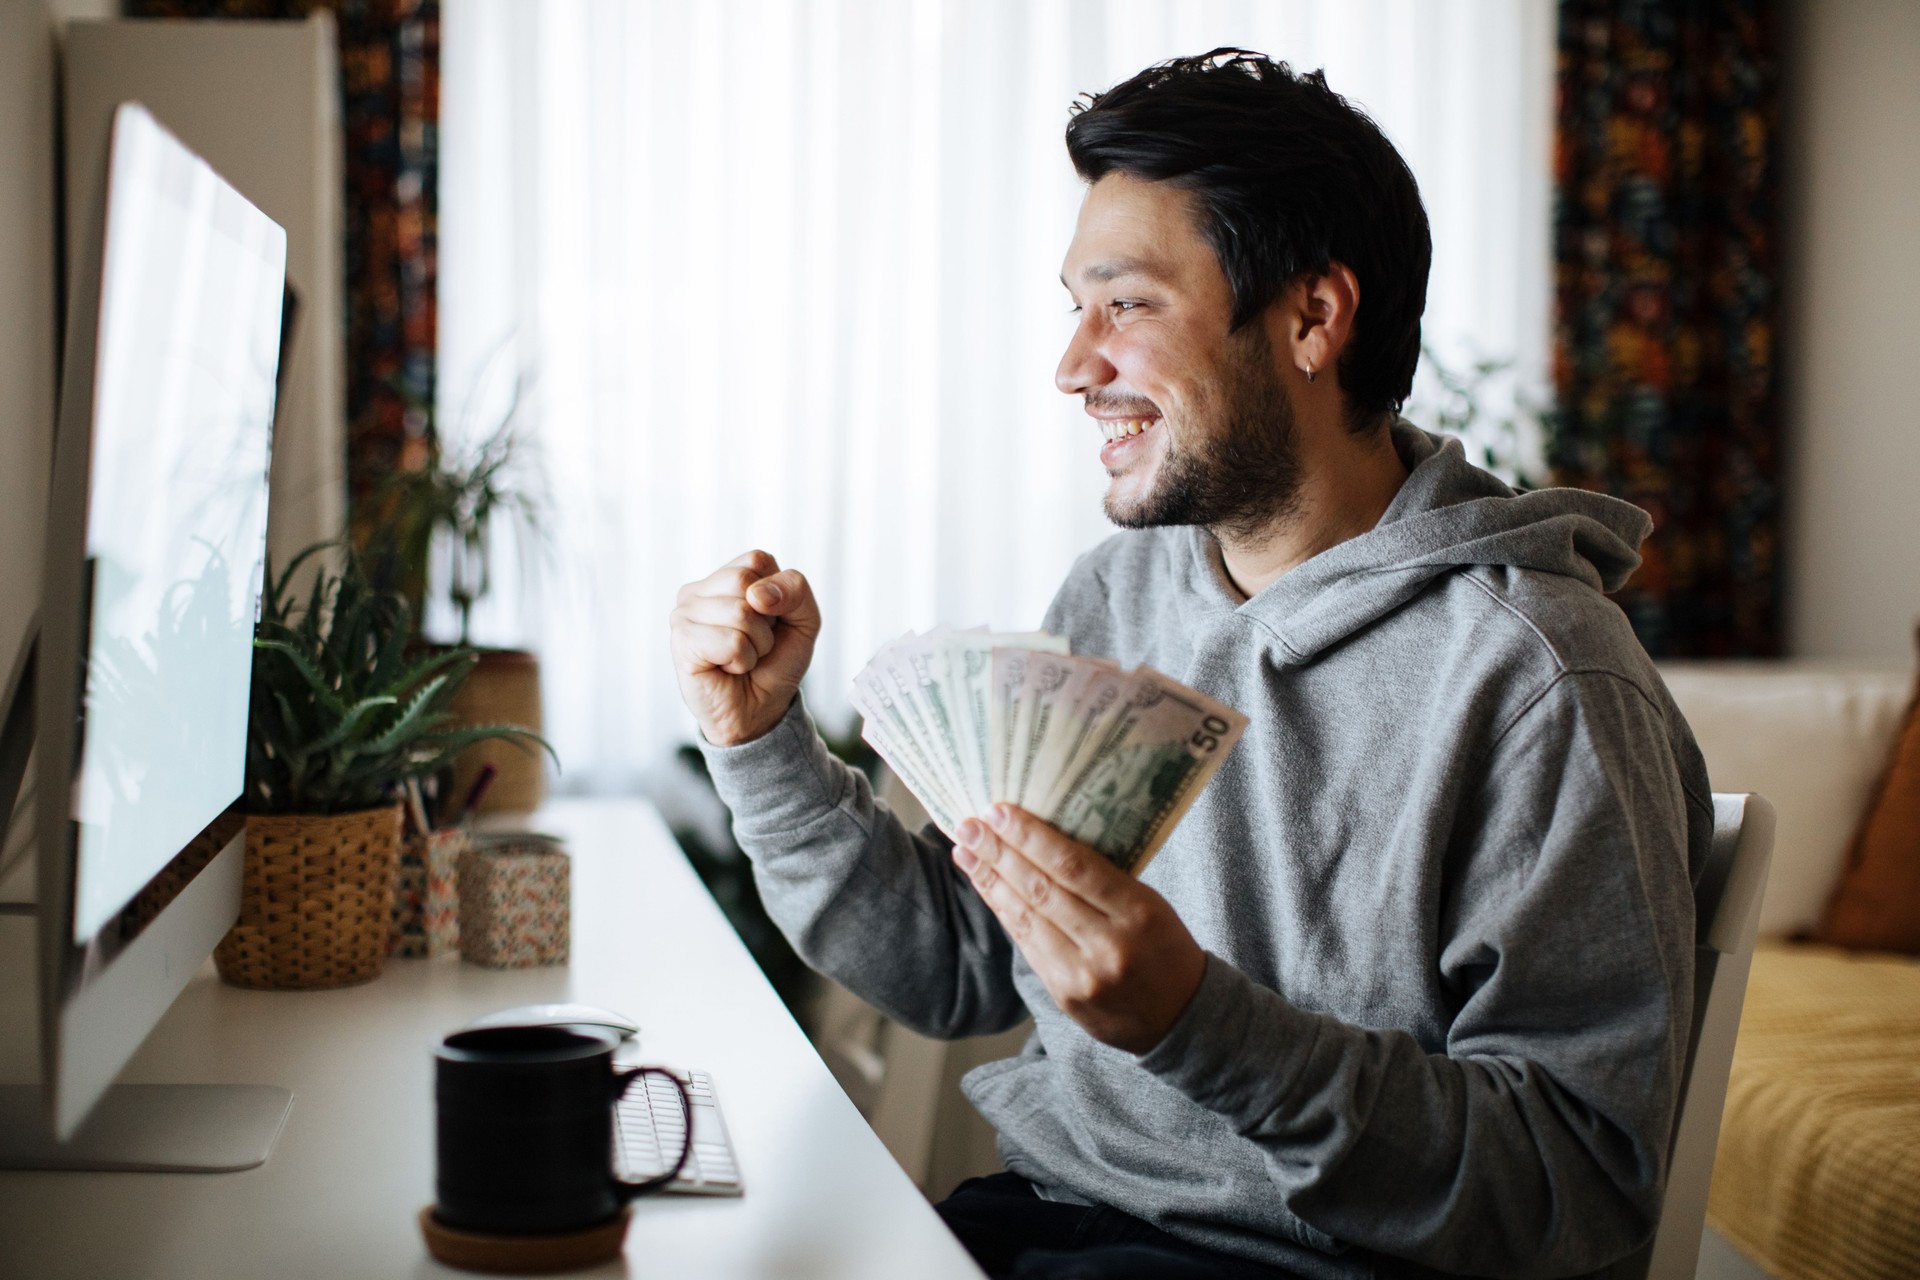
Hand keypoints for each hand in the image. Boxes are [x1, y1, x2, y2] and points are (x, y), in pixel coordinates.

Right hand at [669, 550, 821, 746]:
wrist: (760, 710)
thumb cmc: (775, 663)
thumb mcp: (803, 620)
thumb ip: (795, 590)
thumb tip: (756, 594)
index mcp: (723, 578)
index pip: (757, 560)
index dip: (778, 595)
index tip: (771, 621)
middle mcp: (697, 592)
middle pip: (744, 581)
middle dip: (765, 622)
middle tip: (754, 644)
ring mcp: (683, 615)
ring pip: (740, 613)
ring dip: (755, 646)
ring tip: (741, 659)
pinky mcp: (682, 643)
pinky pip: (731, 642)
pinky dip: (742, 661)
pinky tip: (728, 669)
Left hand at [953, 804, 1205, 1053]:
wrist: (1182, 1021)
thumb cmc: (1165, 949)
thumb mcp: (1151, 905)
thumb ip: (1104, 880)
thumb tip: (1043, 841)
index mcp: (1139, 913)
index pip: (1075, 866)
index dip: (1031, 837)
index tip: (999, 811)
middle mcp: (1109, 946)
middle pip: (1042, 890)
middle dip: (998, 854)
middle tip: (968, 826)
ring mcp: (1083, 977)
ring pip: (1026, 919)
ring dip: (990, 882)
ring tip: (965, 853)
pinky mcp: (1065, 997)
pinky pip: (1027, 946)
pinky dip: (1005, 913)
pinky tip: (988, 889)